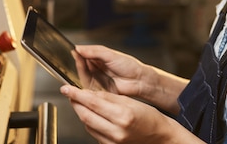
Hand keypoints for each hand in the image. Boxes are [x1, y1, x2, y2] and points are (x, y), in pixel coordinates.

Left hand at [60, 85, 200, 143]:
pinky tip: (89, 115)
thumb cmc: (149, 118)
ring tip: (79, 101)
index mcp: (123, 115)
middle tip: (69, 92)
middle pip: (86, 115)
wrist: (159, 136)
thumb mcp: (130, 102)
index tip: (67, 88)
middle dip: (75, 103)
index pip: (93, 102)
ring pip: (87, 125)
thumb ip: (109, 98)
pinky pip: (93, 133)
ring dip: (81, 112)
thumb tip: (90, 93)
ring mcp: (113, 142)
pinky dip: (88, 123)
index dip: (77, 94)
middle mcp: (117, 131)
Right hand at [74, 45, 146, 96]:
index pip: (83, 54)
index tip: (71, 52)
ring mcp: (96, 79)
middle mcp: (95, 68)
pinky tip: (79, 81)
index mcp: (98, 57)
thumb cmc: (128, 66)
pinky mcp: (97, 90)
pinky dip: (82, 85)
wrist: (138, 81)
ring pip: (82, 76)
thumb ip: (94, 51)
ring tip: (77, 67)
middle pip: (81, 66)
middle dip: (77, 63)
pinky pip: (87, 88)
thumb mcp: (110, 55)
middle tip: (75, 59)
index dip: (77, 54)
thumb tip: (79, 48)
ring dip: (79, 73)